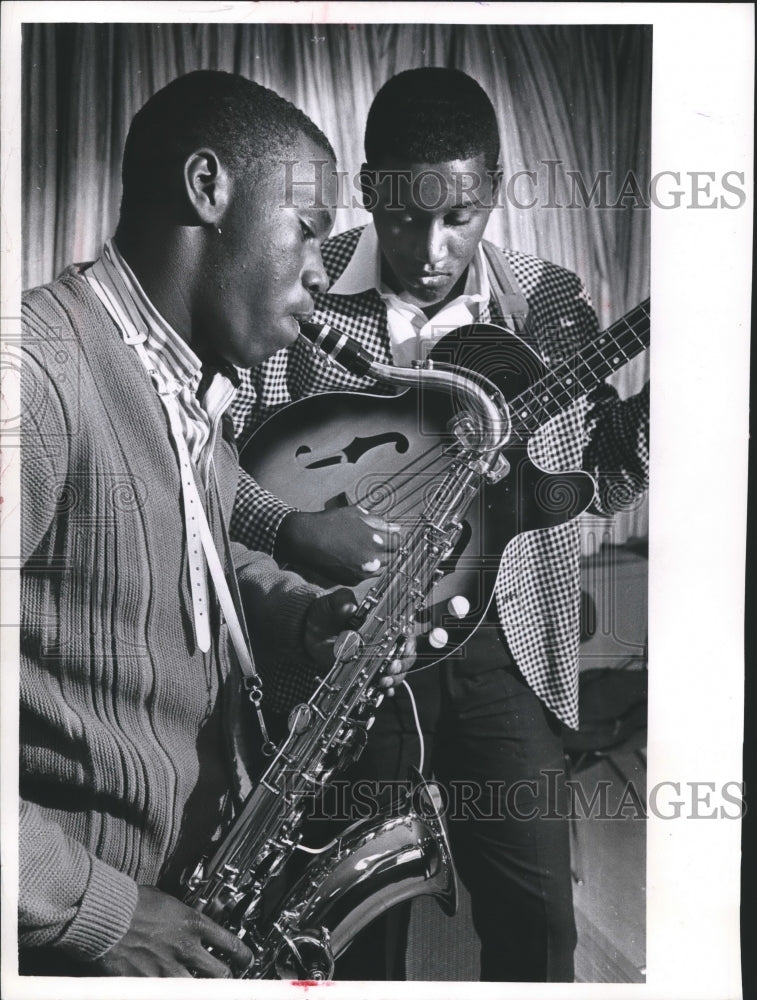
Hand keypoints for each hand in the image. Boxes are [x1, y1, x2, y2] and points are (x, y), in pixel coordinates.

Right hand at [89, 885, 252, 977]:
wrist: (108, 914)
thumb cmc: (133, 902)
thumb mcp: (168, 901)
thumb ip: (183, 916)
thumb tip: (191, 922)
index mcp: (193, 924)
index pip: (230, 943)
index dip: (243, 956)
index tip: (246, 961)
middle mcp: (185, 948)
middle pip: (220, 973)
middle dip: (227, 979)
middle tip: (227, 980)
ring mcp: (168, 968)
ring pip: (199, 990)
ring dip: (202, 989)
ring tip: (204, 988)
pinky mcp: (148, 983)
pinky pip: (168, 994)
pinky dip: (174, 992)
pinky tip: (173, 990)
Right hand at [275, 507, 400, 584]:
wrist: (304, 539)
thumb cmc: (328, 523)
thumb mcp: (355, 514)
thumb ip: (378, 521)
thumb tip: (395, 527)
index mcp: (375, 540)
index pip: (398, 542)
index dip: (392, 538)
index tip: (387, 535)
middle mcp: (371, 559)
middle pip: (392, 557)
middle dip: (386, 549)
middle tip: (374, 542)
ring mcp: (362, 572)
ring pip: (381, 568)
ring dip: (377, 560)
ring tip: (362, 550)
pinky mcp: (352, 580)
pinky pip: (367, 575)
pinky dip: (364, 568)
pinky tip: (353, 558)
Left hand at [303, 587, 414, 695]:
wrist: (310, 629)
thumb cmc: (327, 612)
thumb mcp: (334, 602)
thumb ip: (343, 601)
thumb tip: (350, 606)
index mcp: (382, 623)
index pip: (405, 632)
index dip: (407, 642)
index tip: (402, 648)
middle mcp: (383, 642)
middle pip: (406, 655)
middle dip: (403, 664)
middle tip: (391, 667)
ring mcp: (375, 659)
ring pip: (397, 672)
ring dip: (395, 678)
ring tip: (383, 680)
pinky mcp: (365, 672)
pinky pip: (380, 684)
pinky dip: (385, 690)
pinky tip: (384, 691)